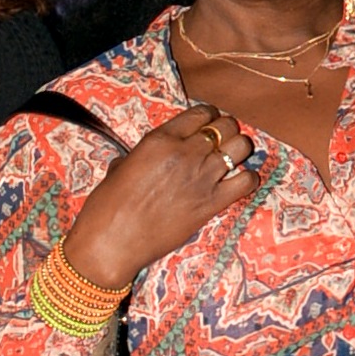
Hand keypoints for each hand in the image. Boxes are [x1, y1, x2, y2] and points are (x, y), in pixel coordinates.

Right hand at [59, 104, 259, 290]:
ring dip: (239, 151)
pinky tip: (238, 184)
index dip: (208, 117)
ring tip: (231, 161)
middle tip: (221, 144)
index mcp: (160, 139)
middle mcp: (185, 153)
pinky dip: (247, 180)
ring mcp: (201, 177)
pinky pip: (246, 181)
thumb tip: (138, 159)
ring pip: (241, 147)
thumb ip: (138, 156)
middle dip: (226, 132)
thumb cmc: (106, 207)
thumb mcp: (119, 169)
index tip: (209, 125)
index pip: (200, 113)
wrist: (111, 242)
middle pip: (226, 126)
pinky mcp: (211, 203)